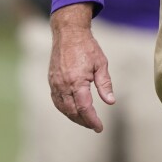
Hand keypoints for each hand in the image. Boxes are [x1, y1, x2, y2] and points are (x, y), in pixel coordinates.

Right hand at [48, 4, 114, 131]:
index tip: (99, 127)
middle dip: (84, 121)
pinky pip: (56, 101)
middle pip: (72, 111)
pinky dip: (64, 109)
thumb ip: (105, 84)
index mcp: (77, 81)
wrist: (68, 33)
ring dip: (73, 117)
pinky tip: (72, 110)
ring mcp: (55, 83)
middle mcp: (64, 85)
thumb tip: (110, 102)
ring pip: (63, 108)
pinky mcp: (51, 81)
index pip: (84, 108)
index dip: (92, 120)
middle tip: (94, 125)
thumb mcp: (101, 63)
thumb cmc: (87, 47)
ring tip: (85, 120)